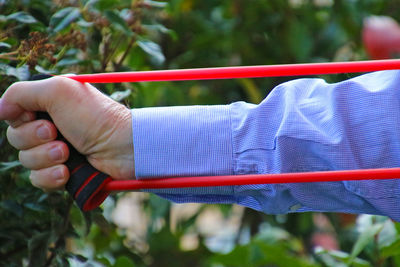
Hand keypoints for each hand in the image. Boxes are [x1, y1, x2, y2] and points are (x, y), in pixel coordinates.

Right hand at [0, 76, 133, 190]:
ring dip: (44, 157)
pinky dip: (50, 176)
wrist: (123, 148)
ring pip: (26, 160)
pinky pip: (38, 180)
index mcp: (50, 106)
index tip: (35, 115)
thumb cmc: (96, 116)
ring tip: (67, 153)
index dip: (20, 118)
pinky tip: (66, 172)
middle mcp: (52, 127)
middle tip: (57, 134)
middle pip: (16, 138)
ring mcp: (58, 152)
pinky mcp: (65, 173)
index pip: (14, 114)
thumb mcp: (59, 92)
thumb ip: (22, 93)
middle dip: (33, 138)